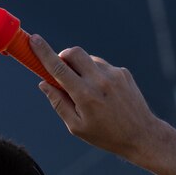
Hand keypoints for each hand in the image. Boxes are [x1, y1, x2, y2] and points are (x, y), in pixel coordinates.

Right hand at [29, 36, 175, 174]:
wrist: (141, 135)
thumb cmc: (106, 135)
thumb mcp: (76, 127)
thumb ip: (58, 103)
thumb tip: (43, 83)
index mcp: (85, 95)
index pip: (58, 67)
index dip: (43, 52)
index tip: (33, 39)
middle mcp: (99, 80)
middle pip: (74, 52)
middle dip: (63, 56)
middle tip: (61, 71)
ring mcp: (113, 74)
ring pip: (88, 59)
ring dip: (80, 67)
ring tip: (87, 90)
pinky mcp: (123, 72)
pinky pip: (102, 65)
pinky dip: (95, 73)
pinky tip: (103, 93)